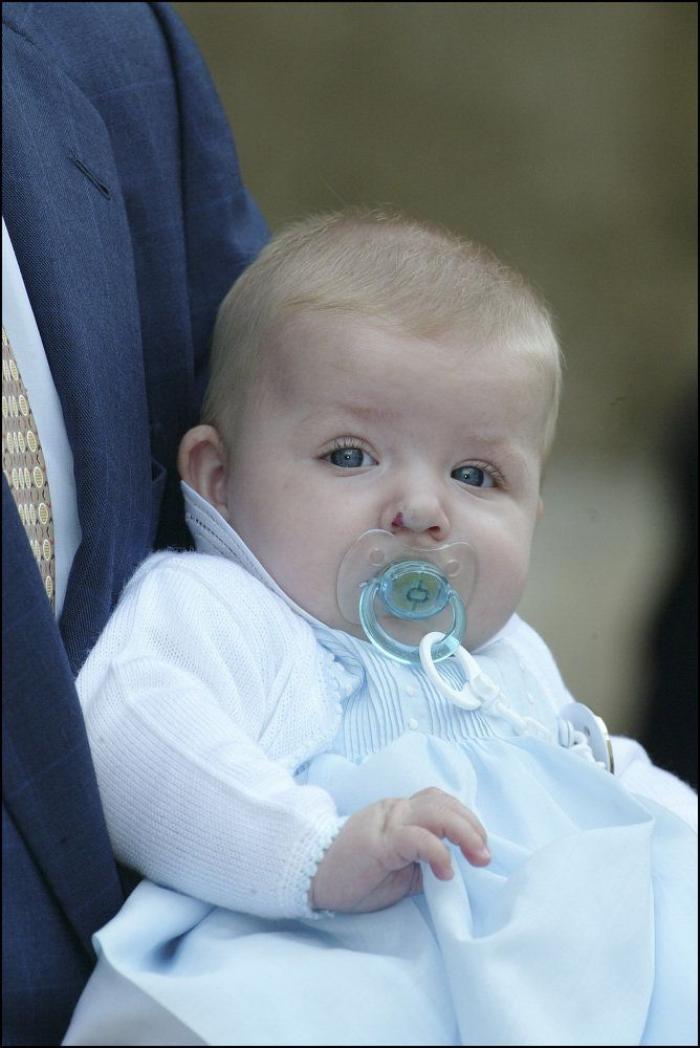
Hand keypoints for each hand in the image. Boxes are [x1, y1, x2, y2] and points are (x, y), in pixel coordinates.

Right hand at [309, 787, 489, 912]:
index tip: (481, 848)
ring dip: (465, 833)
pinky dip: (438, 852)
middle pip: (444, 803)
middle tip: (485, 857)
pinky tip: (446, 871)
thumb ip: (424, 863)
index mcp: (400, 812)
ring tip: (477, 858)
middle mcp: (396, 810)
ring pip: (436, 812)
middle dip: (473, 827)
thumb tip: (456, 869)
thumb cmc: (355, 876)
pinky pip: (416, 838)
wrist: (312, 877)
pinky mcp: (379, 843)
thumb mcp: (399, 871)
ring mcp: (387, 823)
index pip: (440, 802)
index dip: (466, 819)